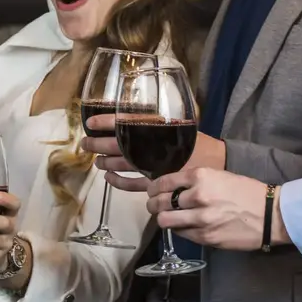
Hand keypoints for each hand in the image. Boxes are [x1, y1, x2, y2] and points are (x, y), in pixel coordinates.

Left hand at [83, 118, 223, 192]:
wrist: (215, 162)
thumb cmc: (196, 141)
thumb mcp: (178, 124)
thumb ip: (156, 121)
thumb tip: (131, 116)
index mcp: (156, 128)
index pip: (124, 122)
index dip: (105, 122)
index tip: (90, 121)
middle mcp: (151, 147)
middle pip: (116, 144)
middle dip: (97, 143)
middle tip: (85, 142)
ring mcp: (151, 166)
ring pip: (120, 164)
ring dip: (104, 162)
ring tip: (96, 160)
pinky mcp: (155, 182)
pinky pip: (131, 185)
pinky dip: (117, 182)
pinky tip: (109, 178)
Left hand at [147, 166, 286, 251]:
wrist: (270, 214)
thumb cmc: (247, 192)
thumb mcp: (219, 176)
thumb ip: (195, 181)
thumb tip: (173, 188)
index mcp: (201, 176)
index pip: (164, 182)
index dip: (153, 188)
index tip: (152, 191)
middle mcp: (197, 196)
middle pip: (160, 202)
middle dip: (153, 204)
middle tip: (154, 206)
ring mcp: (201, 218)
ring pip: (165, 221)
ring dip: (162, 219)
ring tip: (166, 218)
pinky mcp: (206, 237)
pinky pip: (181, 234)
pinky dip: (179, 230)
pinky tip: (183, 226)